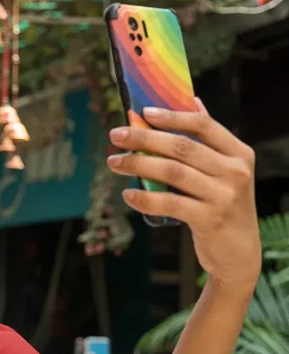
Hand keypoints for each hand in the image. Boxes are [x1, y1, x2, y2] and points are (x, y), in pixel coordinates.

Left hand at [108, 102, 260, 294]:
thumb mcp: (226, 173)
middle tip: (116, 135)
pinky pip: (169, 204)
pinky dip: (145, 199)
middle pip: (182, 147)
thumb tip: (193, 100)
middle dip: (144, 139)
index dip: (171, 116)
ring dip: (139, 165)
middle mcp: (234, 171)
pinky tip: (127, 194)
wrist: (239, 253)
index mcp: (238, 153)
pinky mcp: (208, 219)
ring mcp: (223, 195)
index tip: (143, 113)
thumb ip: (209, 142)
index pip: (203, 125)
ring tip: (115, 162)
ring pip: (172, 173)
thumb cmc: (224, 207)